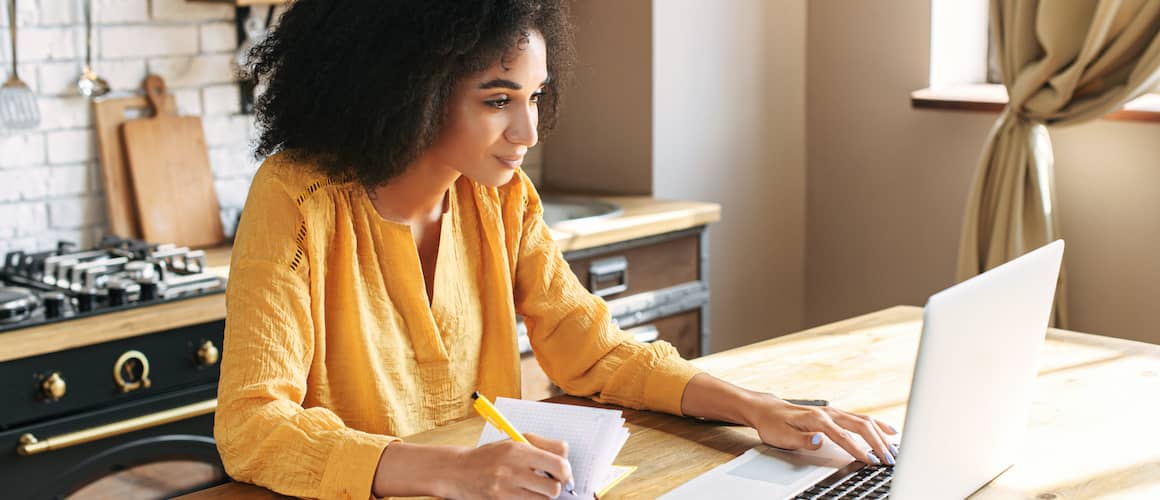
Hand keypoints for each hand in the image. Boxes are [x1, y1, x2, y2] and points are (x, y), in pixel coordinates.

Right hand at [445, 433, 573, 499]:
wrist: (457, 471)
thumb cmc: (490, 456)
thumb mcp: (514, 442)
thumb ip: (542, 445)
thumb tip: (566, 456)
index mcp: (519, 450)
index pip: (559, 463)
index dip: (566, 471)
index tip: (562, 473)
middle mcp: (512, 470)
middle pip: (554, 487)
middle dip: (555, 487)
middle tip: (548, 483)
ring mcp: (505, 490)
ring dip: (542, 496)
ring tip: (532, 488)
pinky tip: (521, 495)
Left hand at [748, 397, 898, 465]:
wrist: (768, 410)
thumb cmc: (774, 424)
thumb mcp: (783, 436)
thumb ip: (803, 440)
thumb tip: (820, 440)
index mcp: (818, 419)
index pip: (844, 437)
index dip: (859, 450)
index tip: (872, 462)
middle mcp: (829, 413)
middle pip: (861, 427)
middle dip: (878, 444)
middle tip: (890, 460)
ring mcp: (834, 412)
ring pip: (865, 422)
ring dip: (881, 436)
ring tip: (894, 451)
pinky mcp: (836, 414)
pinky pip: (861, 419)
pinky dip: (878, 425)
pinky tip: (890, 432)